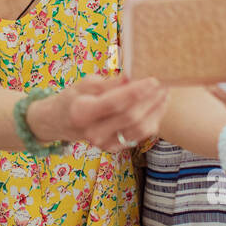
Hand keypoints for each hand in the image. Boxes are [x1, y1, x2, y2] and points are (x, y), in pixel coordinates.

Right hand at [29, 74, 167, 152]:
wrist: (59, 122)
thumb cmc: (74, 98)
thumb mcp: (85, 84)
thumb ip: (109, 83)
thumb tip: (132, 76)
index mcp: (82, 112)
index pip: (115, 102)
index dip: (137, 91)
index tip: (154, 79)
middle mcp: (93, 132)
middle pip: (131, 117)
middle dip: (151, 99)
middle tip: (166, 83)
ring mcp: (103, 144)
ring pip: (139, 129)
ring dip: (156, 110)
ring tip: (165, 93)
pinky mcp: (113, 148)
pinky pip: (139, 136)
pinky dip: (152, 120)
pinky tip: (158, 106)